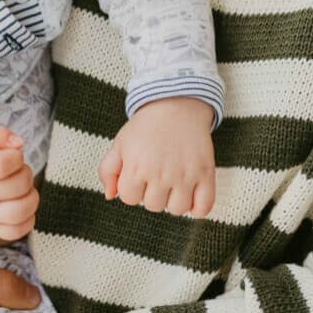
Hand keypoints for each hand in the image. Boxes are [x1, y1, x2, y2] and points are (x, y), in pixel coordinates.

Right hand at [0, 126, 38, 241]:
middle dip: (25, 172)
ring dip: (30, 196)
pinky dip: (28, 219)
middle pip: (19, 185)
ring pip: (21, 211)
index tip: (12, 154)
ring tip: (22, 189)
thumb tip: (18, 144)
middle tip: (17, 170)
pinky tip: (21, 204)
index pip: (2, 164)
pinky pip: (17, 232)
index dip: (15, 156)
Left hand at [98, 97, 215, 216]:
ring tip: (174, 180)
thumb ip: (107, 170)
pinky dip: (198, 207)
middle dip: (152, 192)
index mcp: (136, 167)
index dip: (132, 186)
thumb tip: (109, 196)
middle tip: (157, 171)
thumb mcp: (121, 142)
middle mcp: (160, 174)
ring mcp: (185, 176)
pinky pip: (203, 207)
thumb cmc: (147, 124)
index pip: (129, 199)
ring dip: (174, 199)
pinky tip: (191, 192)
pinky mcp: (206, 174)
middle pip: (153, 206)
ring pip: (177, 210)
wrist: (177, 102)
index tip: (139, 171)